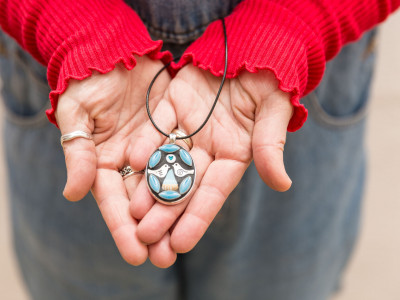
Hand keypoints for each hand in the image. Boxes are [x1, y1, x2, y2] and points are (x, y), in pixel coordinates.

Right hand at [56, 55, 176, 264]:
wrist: (115, 52)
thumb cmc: (88, 81)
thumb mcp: (76, 113)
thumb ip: (78, 151)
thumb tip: (73, 193)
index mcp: (103, 160)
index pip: (112, 200)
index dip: (122, 228)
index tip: (135, 255)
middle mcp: (131, 161)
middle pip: (142, 202)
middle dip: (152, 230)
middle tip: (165, 258)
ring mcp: (155, 150)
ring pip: (165, 187)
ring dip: (174, 215)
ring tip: (183, 243)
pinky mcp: (175, 134)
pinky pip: (184, 160)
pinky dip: (190, 182)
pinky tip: (198, 204)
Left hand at [129, 65, 292, 266]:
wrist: (251, 48)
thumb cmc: (270, 82)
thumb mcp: (274, 113)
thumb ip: (270, 147)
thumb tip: (283, 185)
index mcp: (233, 155)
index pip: (213, 193)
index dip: (197, 218)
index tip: (180, 245)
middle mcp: (207, 148)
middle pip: (184, 185)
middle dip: (166, 212)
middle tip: (146, 238)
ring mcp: (188, 129)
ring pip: (166, 163)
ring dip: (149, 186)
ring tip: (132, 212)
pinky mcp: (172, 106)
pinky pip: (157, 127)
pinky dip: (146, 144)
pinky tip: (132, 162)